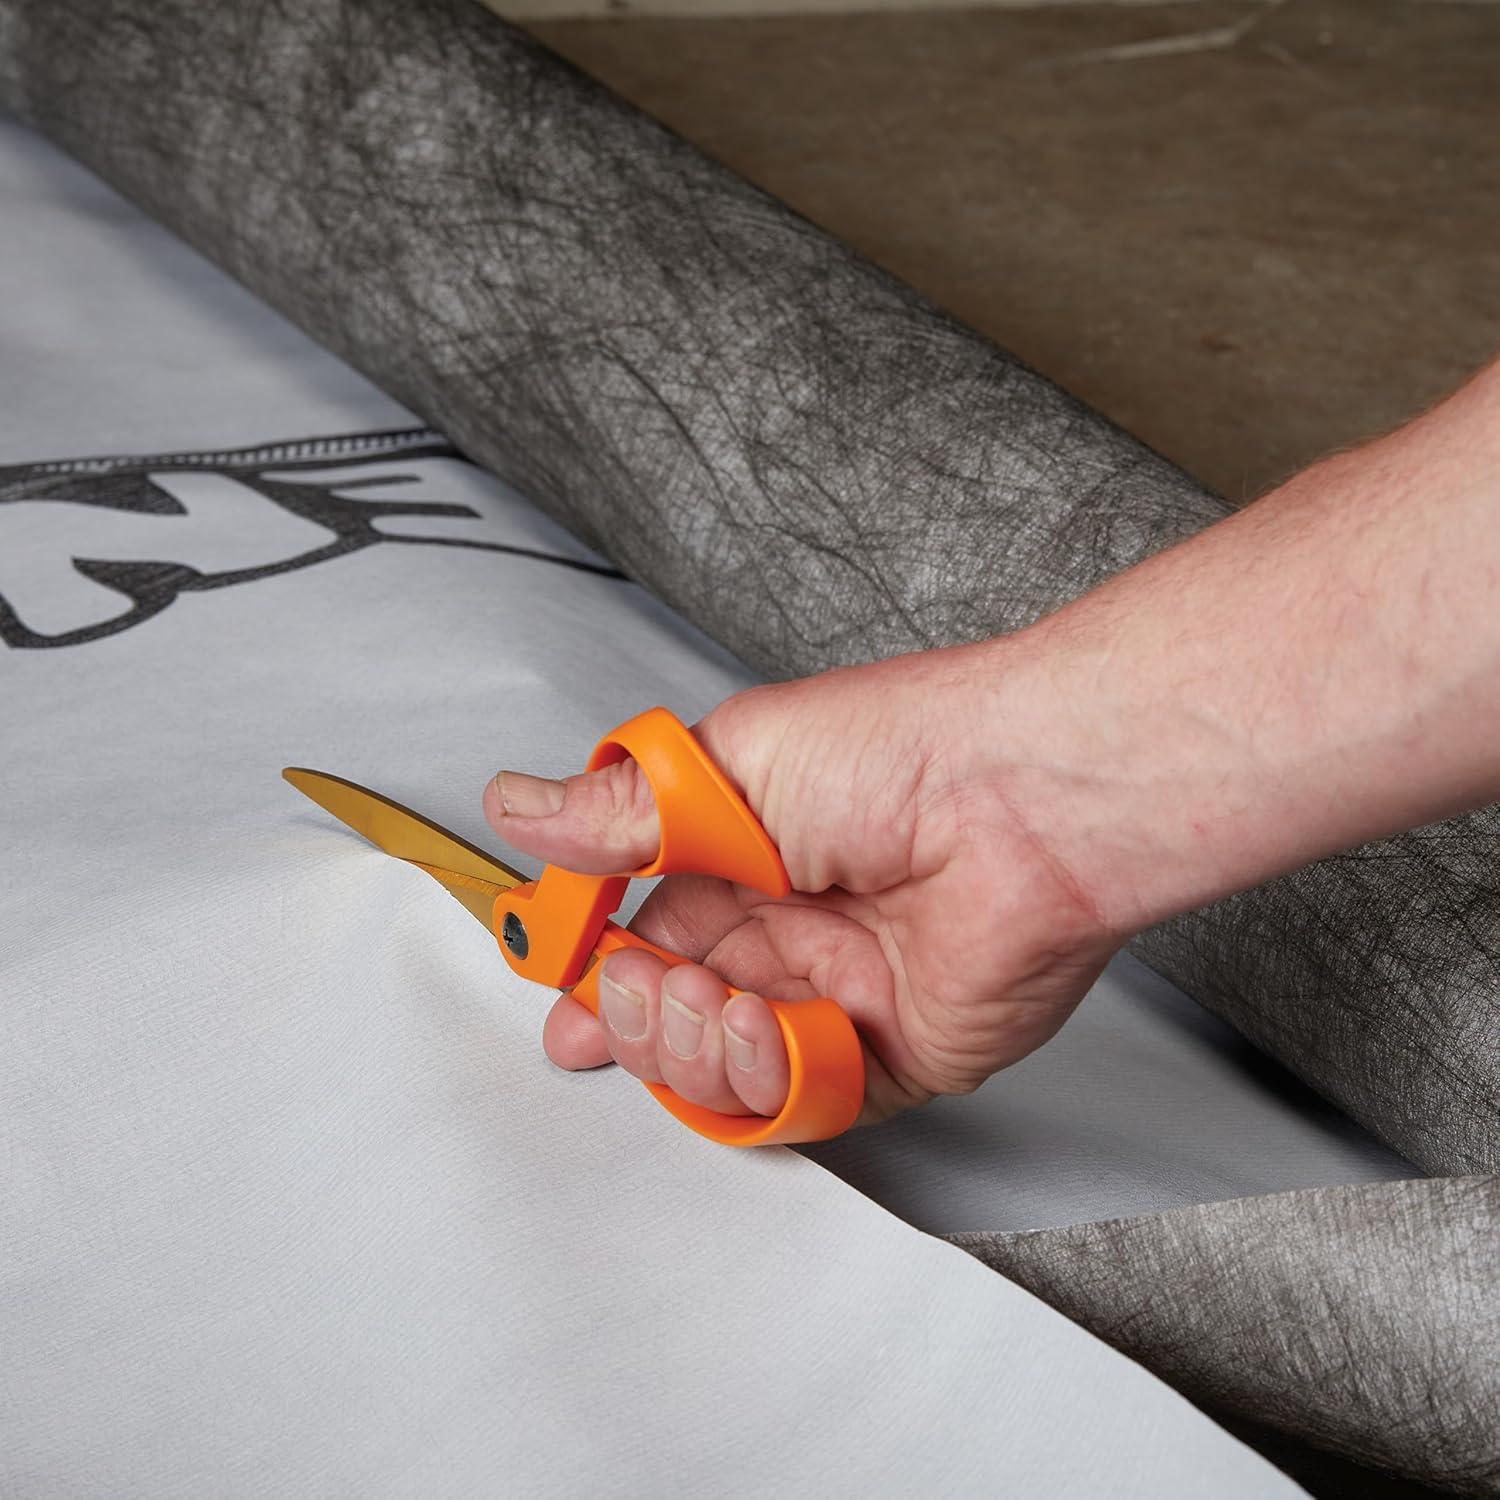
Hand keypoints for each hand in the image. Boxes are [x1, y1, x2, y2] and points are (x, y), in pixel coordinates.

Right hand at [482, 644, 1124, 1124]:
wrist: (1022, 799)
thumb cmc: (899, 751)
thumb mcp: (728, 765)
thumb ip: (616, 812)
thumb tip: (518, 805)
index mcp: (745, 858)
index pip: (644, 932)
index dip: (593, 968)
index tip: (555, 981)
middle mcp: (787, 932)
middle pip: (669, 1014)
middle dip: (631, 1014)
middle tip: (639, 981)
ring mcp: (833, 997)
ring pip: (717, 1071)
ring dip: (687, 1048)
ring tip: (707, 997)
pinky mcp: (886, 1055)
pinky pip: (795, 1102)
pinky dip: (761, 1078)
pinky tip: (765, 1025)